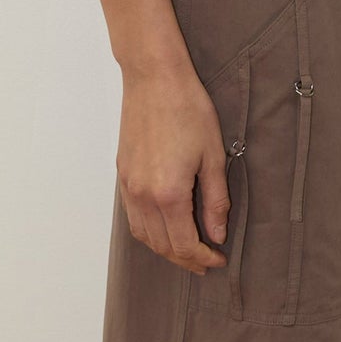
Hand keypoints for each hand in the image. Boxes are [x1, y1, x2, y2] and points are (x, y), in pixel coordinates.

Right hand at [117, 63, 231, 271]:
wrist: (154, 79)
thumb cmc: (188, 110)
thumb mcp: (214, 156)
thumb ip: (215, 200)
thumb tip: (217, 233)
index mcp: (169, 193)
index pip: (184, 244)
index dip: (203, 258)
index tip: (218, 260)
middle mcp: (143, 195)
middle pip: (161, 245)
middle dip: (184, 259)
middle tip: (205, 262)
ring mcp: (129, 186)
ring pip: (143, 235)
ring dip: (164, 248)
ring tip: (186, 249)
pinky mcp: (122, 175)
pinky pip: (132, 217)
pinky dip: (148, 231)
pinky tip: (165, 227)